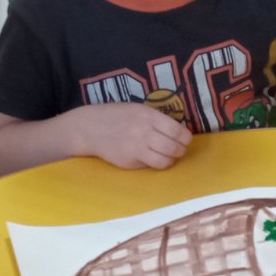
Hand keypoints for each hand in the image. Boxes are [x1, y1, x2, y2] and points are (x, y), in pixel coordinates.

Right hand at [74, 103, 191, 169]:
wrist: (90, 128)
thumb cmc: (116, 116)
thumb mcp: (138, 110)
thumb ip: (156, 119)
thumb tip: (178, 132)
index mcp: (147, 116)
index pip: (176, 130)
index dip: (185, 137)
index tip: (185, 138)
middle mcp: (143, 132)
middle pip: (173, 147)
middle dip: (180, 150)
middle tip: (179, 149)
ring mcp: (135, 148)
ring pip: (164, 160)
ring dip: (171, 159)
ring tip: (169, 155)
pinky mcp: (129, 162)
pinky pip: (150, 165)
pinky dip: (156, 163)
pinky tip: (152, 158)